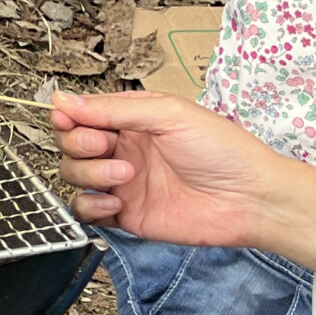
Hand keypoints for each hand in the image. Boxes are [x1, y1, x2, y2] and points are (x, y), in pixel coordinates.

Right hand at [51, 91, 315, 284]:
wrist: (252, 199)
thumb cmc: (223, 150)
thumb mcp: (169, 115)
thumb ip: (114, 109)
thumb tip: (63, 100)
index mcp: (131, 120)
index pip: (80, 114)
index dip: (68, 116)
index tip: (67, 118)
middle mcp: (122, 149)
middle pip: (71, 144)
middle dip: (79, 144)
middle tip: (104, 146)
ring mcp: (121, 183)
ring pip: (74, 174)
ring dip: (90, 173)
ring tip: (125, 174)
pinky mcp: (125, 214)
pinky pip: (86, 210)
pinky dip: (91, 206)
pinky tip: (115, 202)